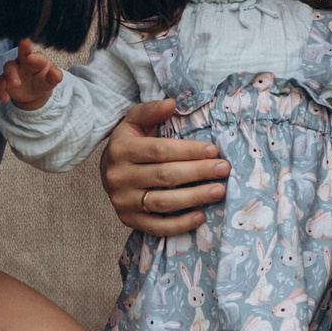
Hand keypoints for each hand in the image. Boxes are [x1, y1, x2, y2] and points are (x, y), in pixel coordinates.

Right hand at [0, 39, 63, 108]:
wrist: (34, 91)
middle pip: (22, 53)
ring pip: (9, 67)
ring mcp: (12, 70)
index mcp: (37, 60)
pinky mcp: (4, 81)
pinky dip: (0, 90)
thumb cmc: (43, 80)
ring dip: (11, 75)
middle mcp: (23, 61)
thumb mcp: (51, 81)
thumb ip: (54, 77)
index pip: (38, 56)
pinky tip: (5, 99)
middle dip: (23, 49)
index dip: (35, 57)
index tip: (32, 57)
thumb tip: (57, 75)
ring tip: (16, 85)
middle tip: (24, 43)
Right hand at [100, 98, 228, 234]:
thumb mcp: (134, 121)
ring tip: (219, 191)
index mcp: (121, 149)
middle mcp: (119, 177)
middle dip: (198, 172)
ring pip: (163, 202)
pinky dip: (180, 224)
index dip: (188, 151)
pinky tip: (201, 216)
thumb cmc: (130, 143)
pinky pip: (157, 226)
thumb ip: (151, 110)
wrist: (107, 170)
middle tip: (224, 170)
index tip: (213, 150)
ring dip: (195, 197)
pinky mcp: (128, 220)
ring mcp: (123, 201)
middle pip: (165, 176)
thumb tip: (172, 103)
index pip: (159, 151)